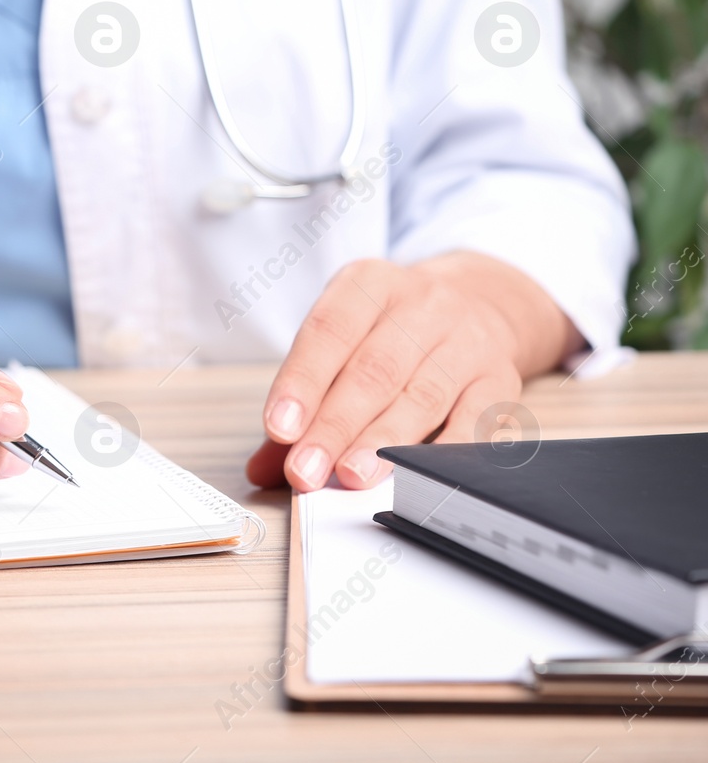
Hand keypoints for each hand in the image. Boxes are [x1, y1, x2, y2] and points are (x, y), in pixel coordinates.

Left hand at [245, 253, 578, 491]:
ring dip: (384, 442)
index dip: (302, 382)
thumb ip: (302, 405)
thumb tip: (262, 468)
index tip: (280, 429)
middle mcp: (421, 305)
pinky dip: (446, 450)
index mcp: (368, 285)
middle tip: (306, 470)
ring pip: (421, 395)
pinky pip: (477, 417)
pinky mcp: (501, 377)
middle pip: (373, 370)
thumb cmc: (391, 332)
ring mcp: (466, 340)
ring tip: (353, 477)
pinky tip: (418, 476)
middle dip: (335, 426)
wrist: (482, 302)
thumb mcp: (342, 344)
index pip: (328, 332)